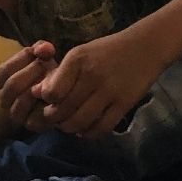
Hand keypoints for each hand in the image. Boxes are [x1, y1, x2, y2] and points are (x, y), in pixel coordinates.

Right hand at [0, 41, 57, 132]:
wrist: (56, 96)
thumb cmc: (43, 74)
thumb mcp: (39, 57)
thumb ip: (40, 48)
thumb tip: (47, 48)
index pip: (4, 70)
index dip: (22, 60)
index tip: (39, 53)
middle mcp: (3, 99)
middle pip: (13, 85)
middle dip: (33, 73)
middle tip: (47, 66)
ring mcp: (15, 114)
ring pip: (23, 101)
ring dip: (39, 88)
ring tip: (52, 79)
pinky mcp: (30, 124)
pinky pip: (36, 115)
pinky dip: (47, 103)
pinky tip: (55, 94)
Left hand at [34, 32, 166, 139]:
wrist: (145, 47)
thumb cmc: (107, 51)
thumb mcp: (80, 54)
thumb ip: (59, 74)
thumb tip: (36, 93)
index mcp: (77, 60)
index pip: (52, 92)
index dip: (47, 102)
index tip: (48, 103)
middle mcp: (92, 75)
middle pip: (64, 109)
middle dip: (55, 119)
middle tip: (55, 120)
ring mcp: (109, 91)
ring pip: (81, 121)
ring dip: (70, 128)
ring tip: (68, 125)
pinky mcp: (124, 103)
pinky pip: (103, 126)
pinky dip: (90, 133)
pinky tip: (85, 131)